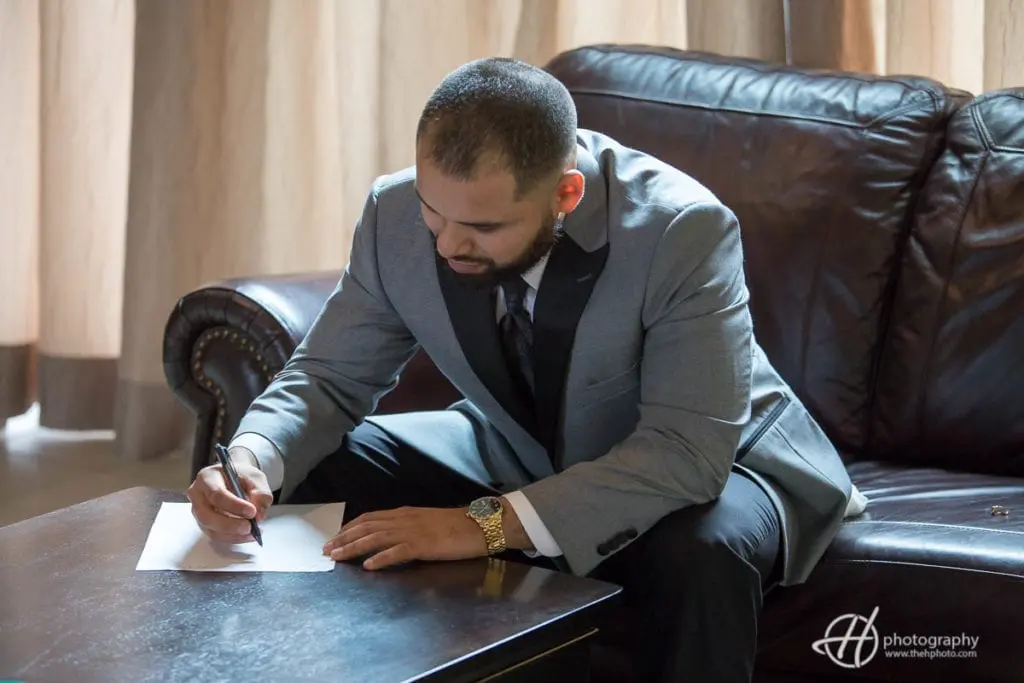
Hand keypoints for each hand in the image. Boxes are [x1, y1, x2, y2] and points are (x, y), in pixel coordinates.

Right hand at [186, 449, 272, 542]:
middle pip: (207, 516)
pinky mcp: (204, 524)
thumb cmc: (243, 476)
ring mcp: (198, 511)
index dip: (234, 505)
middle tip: (249, 527)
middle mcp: (197, 495)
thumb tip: (258, 515)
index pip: (216, 494)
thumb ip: (260, 494)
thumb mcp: (256, 478)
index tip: (252, 511)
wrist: (236, 478)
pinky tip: (247, 535)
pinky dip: (233, 538)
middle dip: (229, 525)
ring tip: (252, 533)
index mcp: (207, 478)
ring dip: (233, 535)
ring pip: (210, 529)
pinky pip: (216, 535)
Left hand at [322, 506, 486, 569]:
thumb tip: (388, 537)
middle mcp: (404, 519)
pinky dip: (381, 558)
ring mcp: (413, 532)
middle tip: (326, 549)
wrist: (479, 524)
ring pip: (376, 538)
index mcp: (404, 514)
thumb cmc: (455, 526)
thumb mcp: (425, 522)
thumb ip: (406, 527)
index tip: (334, 538)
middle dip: (343, 538)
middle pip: (366, 527)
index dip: (349, 528)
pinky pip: (398, 552)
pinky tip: (368, 566)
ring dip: (353, 547)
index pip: (369, 518)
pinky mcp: (423, 545)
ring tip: (337, 556)